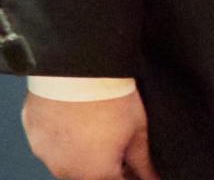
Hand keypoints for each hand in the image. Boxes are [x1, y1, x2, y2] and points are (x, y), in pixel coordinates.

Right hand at [22, 89, 159, 179]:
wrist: (77, 70)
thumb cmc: (109, 98)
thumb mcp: (137, 131)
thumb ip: (143, 162)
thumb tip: (152, 177)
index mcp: (95, 174)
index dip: (129, 176)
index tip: (134, 168)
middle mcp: (67, 171)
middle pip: (90, 177)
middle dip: (106, 166)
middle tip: (118, 144)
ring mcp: (46, 155)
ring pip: (69, 163)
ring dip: (83, 154)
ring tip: (98, 128)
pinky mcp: (34, 136)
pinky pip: (51, 145)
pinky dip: (64, 138)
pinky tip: (77, 120)